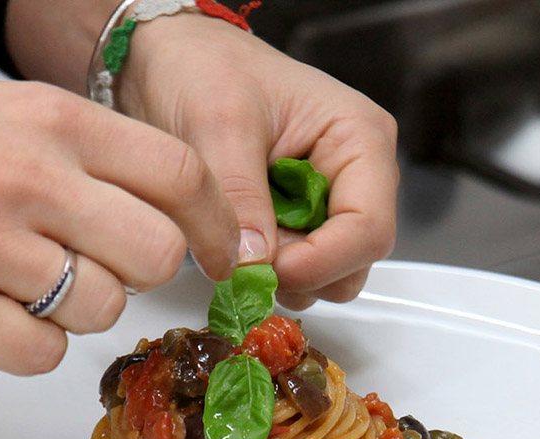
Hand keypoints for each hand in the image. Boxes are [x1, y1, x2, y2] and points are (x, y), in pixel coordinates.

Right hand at [0, 81, 238, 373]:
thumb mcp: (13, 112)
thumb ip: (95, 155)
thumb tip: (179, 216)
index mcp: (53, 121)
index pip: (180, 173)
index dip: (215, 224)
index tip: (220, 252)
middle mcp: (28, 178)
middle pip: (154, 253)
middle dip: (142, 271)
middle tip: (106, 264)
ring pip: (102, 309)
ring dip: (81, 308)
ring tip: (31, 281)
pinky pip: (44, 353)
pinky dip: (33, 344)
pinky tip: (0, 312)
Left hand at [117, 13, 398, 309]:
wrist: (170, 61)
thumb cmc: (204, 67)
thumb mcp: (218, 123)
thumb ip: (239, 195)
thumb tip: (254, 263)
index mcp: (359, 139)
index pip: (369, 228)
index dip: (322, 262)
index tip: (267, 269)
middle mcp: (353, 177)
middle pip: (353, 262)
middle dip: (300, 273)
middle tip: (243, 256)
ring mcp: (325, 204)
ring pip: (326, 277)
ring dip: (279, 277)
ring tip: (233, 239)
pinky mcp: (295, 224)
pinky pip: (292, 272)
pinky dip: (263, 273)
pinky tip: (232, 242)